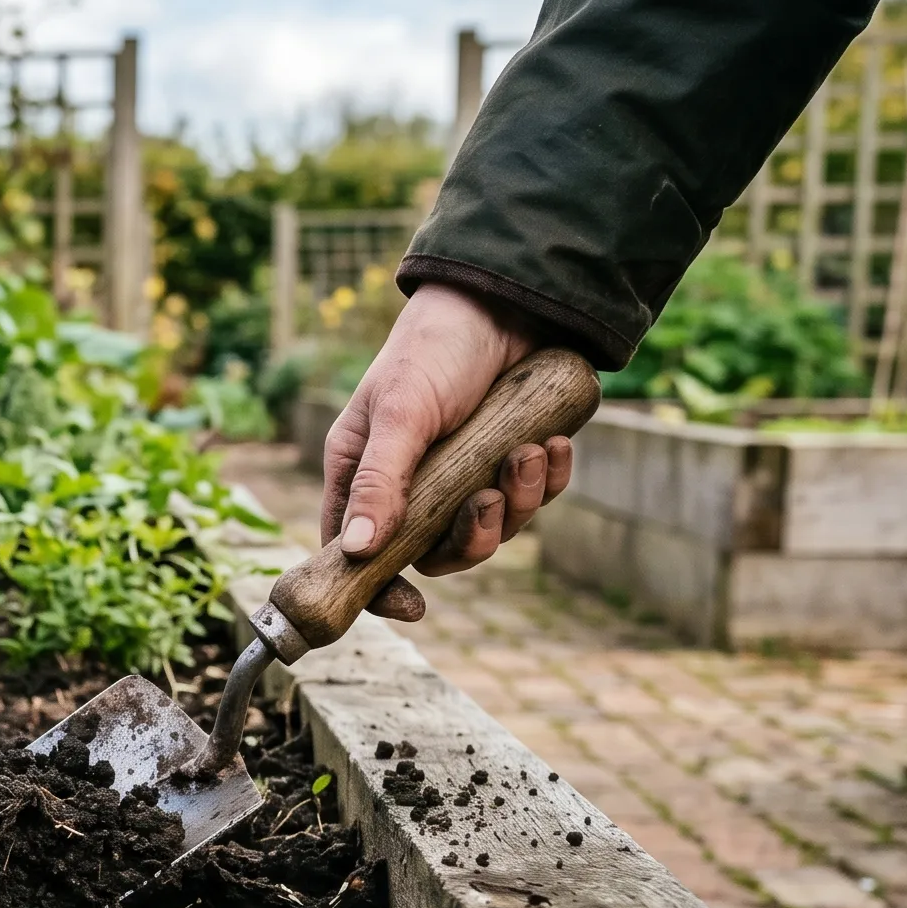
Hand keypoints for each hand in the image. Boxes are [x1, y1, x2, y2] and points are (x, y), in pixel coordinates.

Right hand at [320, 282, 572, 620]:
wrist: (506, 299)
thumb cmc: (433, 349)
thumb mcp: (401, 414)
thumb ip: (380, 482)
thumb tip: (358, 551)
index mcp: (363, 473)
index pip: (356, 551)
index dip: (378, 587)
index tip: (413, 608)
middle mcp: (410, 482)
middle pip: (434, 551)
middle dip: (471, 537)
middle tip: (487, 500)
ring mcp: (463, 473)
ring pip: (489, 528)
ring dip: (515, 502)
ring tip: (524, 452)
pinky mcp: (510, 458)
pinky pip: (530, 497)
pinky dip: (545, 479)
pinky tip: (550, 445)